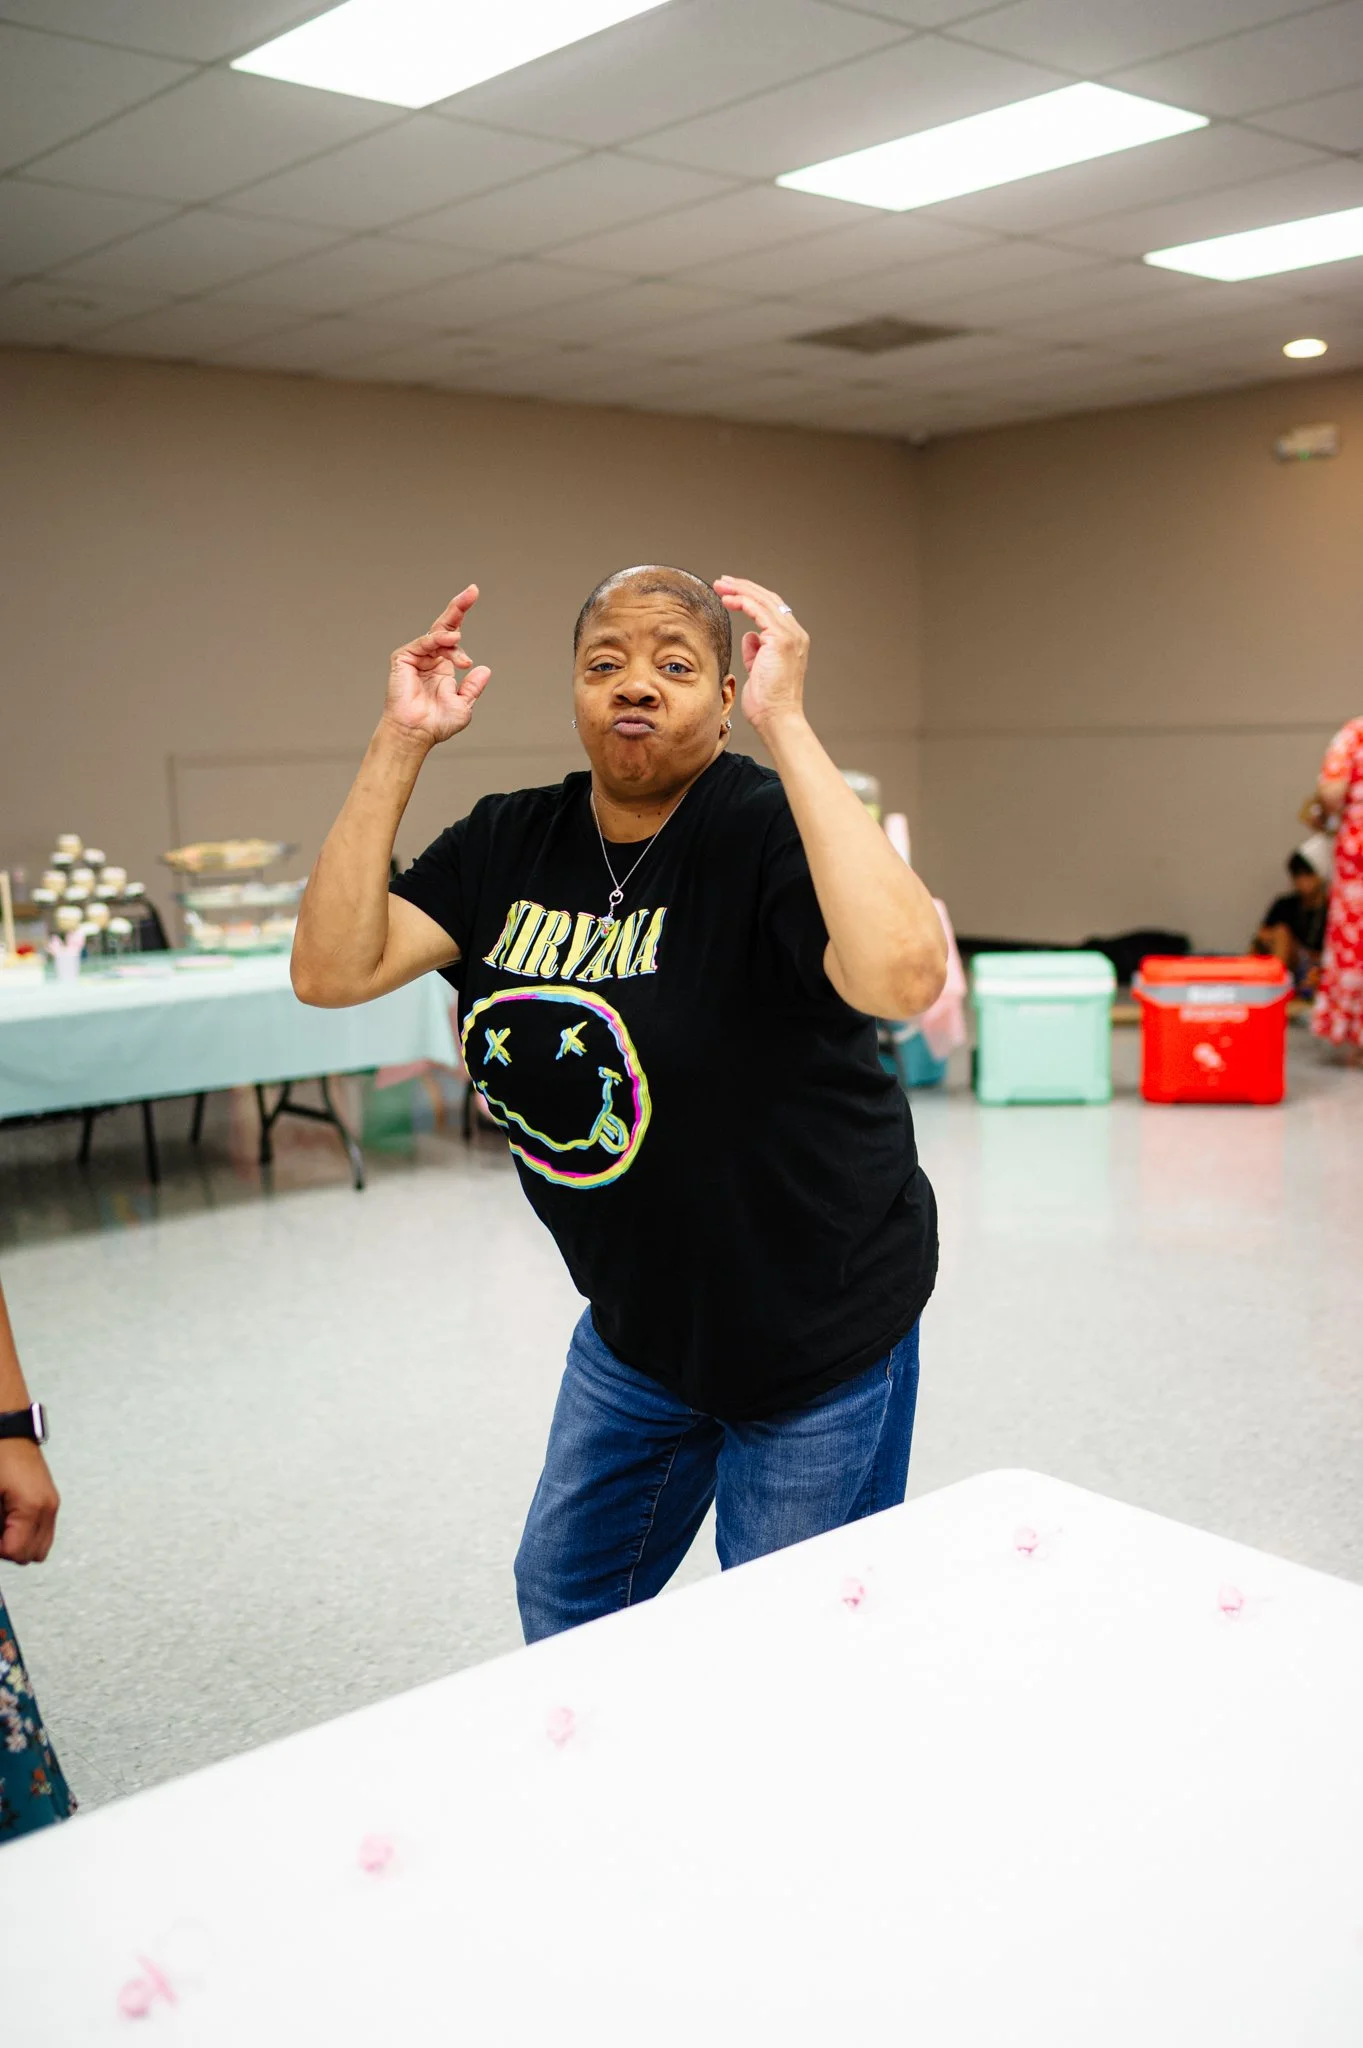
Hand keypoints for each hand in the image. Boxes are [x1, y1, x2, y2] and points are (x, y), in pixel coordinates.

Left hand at [0, 1442, 58, 1563]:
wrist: (8, 1431)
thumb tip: (0, 1543)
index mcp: (32, 1507)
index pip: (16, 1552)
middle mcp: (48, 1508)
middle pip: (31, 1555)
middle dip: (10, 1549)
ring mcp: (52, 1504)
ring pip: (40, 1548)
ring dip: (20, 1543)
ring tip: (4, 1526)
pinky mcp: (50, 1500)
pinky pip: (43, 1533)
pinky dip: (28, 1534)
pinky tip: (12, 1520)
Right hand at [383, 585, 491, 747]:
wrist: (417, 733)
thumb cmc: (436, 724)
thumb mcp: (463, 705)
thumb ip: (473, 687)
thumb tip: (485, 669)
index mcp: (443, 666)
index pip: (453, 635)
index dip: (461, 615)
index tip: (473, 594)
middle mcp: (430, 658)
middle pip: (444, 626)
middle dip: (458, 608)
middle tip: (472, 592)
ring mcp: (416, 657)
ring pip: (437, 635)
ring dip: (451, 636)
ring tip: (459, 642)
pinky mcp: (404, 658)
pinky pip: (423, 643)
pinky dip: (437, 641)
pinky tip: (451, 643)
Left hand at [713, 575, 808, 736]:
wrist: (777, 718)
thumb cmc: (767, 702)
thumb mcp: (759, 671)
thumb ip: (756, 652)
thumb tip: (749, 636)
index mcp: (792, 641)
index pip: (772, 609)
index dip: (751, 598)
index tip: (730, 593)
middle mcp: (795, 634)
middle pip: (769, 600)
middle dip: (744, 588)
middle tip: (722, 582)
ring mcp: (790, 635)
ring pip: (764, 601)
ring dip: (740, 590)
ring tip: (720, 585)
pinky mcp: (781, 639)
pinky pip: (759, 611)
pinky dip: (743, 601)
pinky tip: (728, 599)